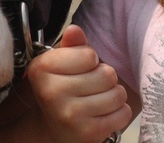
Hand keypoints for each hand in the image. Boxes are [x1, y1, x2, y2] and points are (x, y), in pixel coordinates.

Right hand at [26, 24, 131, 142]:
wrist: (53, 127)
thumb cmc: (60, 86)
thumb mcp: (59, 61)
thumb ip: (70, 44)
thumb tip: (74, 30)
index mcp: (41, 68)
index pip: (88, 55)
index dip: (90, 58)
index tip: (80, 67)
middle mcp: (51, 92)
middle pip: (106, 74)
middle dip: (105, 76)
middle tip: (92, 83)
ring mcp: (69, 115)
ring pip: (117, 94)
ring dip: (113, 94)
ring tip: (99, 96)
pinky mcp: (87, 134)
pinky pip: (122, 114)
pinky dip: (119, 111)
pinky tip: (103, 112)